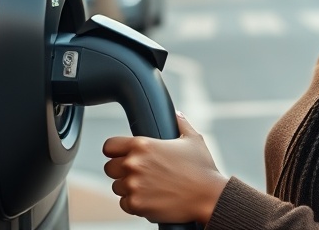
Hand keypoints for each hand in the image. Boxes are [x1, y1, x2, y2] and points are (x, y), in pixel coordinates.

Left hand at [103, 112, 227, 223]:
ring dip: (129, 187)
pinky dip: (135, 203)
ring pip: (117, 187)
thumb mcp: (193, 139)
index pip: (109, 146)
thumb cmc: (202, 168)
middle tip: (140, 173)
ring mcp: (133, 185)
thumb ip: (180, 123)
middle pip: (110, 168)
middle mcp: (133, 164)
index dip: (115, 151)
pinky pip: (125, 203)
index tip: (122, 155)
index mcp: (142, 145)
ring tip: (149, 186)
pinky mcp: (136, 204)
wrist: (209, 196)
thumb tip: (176, 114)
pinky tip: (152, 198)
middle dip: (121, 170)